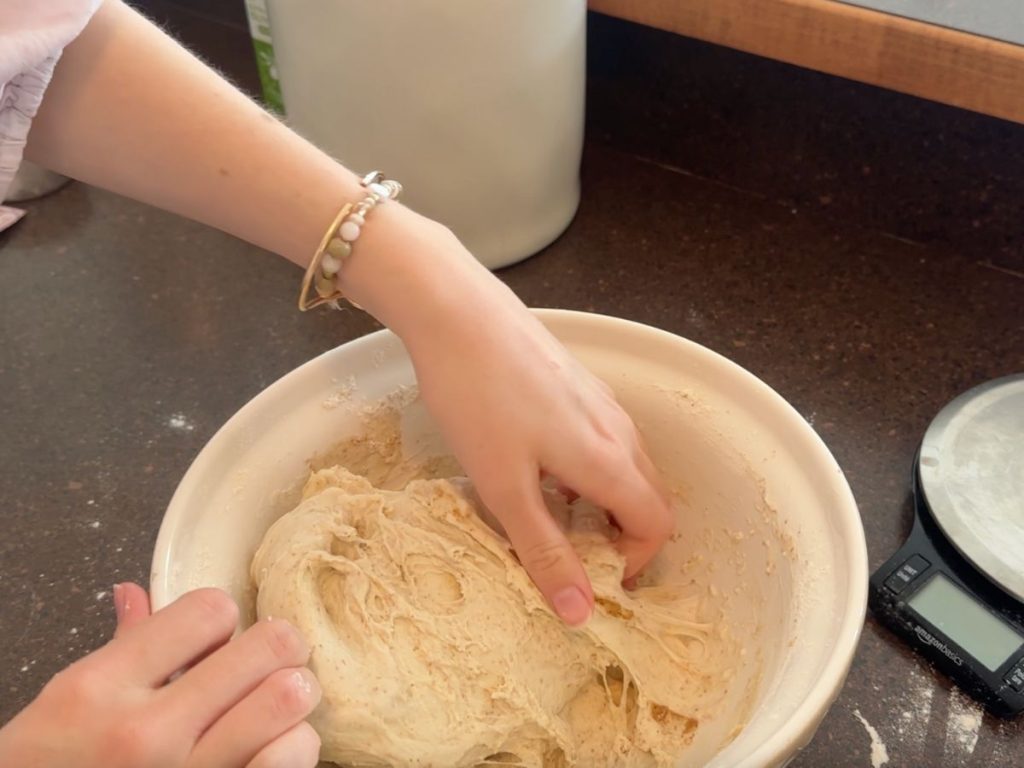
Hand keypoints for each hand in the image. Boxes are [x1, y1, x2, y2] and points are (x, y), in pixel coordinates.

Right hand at [0, 584, 320, 767]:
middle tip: (274, 657)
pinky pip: (289, 760)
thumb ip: (122, 645)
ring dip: (293, 698)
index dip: (223, 616)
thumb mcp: (69, 699)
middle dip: (279, 645)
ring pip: (288, 702)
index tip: (218, 636)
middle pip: (268, 648)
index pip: (210, 610)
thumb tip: (137, 591)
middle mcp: (147, 734)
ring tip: (275, 705)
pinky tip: (273, 746)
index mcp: (104, 688)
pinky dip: (294, 746)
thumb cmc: (49, 766)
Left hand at [371, 221, 674, 625]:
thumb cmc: (478, 398)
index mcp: (609, 459)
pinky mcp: (577, 382)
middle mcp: (618, 428)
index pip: (657, 524)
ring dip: (605, 500)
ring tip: (552, 514)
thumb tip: (580, 613)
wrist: (456, 311)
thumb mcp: (504, 487)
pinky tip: (538, 466)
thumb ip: (544, 550)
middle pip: (649, 494)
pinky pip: (603, 438)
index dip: (634, 561)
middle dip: (624, 534)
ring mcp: (600, 400)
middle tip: (574, 554)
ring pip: (626, 464)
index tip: (592, 577)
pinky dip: (589, 468)